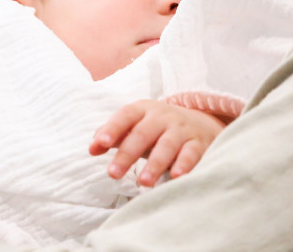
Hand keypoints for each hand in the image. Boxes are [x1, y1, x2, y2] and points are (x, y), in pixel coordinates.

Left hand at [89, 99, 224, 186]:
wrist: (200, 122)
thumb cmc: (157, 129)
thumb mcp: (135, 126)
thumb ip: (112, 135)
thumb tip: (92, 148)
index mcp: (143, 110)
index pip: (125, 116)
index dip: (112, 129)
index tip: (101, 144)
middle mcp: (162, 117)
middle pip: (142, 134)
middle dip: (127, 154)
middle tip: (113, 174)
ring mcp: (181, 129)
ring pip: (167, 145)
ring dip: (155, 164)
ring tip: (143, 182)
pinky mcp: (198, 143)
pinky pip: (191, 153)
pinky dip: (184, 165)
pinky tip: (176, 177)